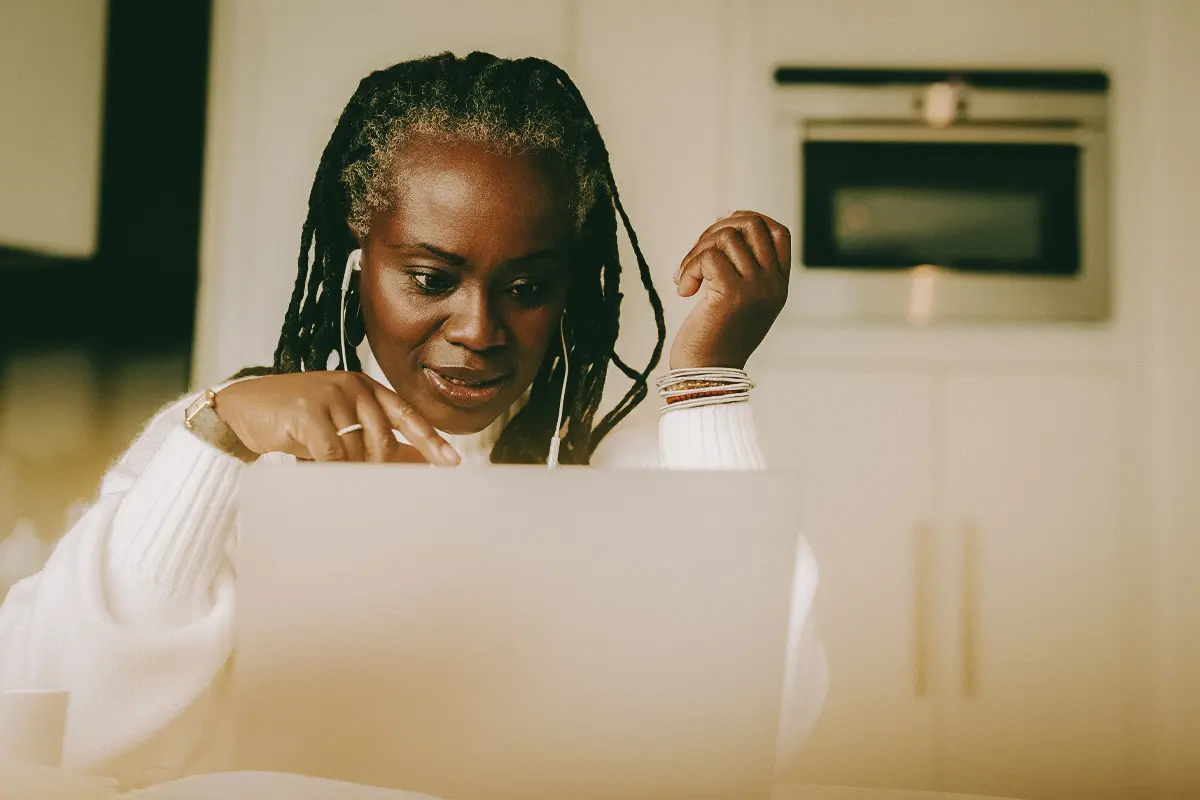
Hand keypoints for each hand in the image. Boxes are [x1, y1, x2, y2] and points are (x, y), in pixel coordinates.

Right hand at [215, 372, 459, 464]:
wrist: (243, 409)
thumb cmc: (295, 420)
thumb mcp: (339, 424)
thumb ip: (372, 437)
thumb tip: (415, 462)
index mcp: (364, 386)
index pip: (407, 413)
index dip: (430, 439)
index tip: (453, 462)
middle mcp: (352, 385)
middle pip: (385, 438)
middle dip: (380, 467)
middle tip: (368, 484)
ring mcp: (330, 395)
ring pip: (359, 449)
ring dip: (347, 469)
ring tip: (327, 468)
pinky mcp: (308, 412)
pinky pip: (333, 454)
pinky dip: (329, 469)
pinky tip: (317, 469)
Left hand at [670, 210, 790, 368]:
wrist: (707, 375)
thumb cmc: (715, 338)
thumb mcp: (739, 299)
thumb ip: (742, 266)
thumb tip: (725, 220)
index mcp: (779, 285)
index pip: (777, 232)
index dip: (748, 219)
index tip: (719, 224)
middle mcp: (773, 284)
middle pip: (751, 225)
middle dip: (715, 230)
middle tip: (696, 255)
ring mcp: (756, 288)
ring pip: (726, 237)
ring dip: (696, 252)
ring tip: (687, 279)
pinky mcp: (732, 294)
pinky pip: (707, 257)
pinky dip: (687, 269)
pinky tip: (684, 290)